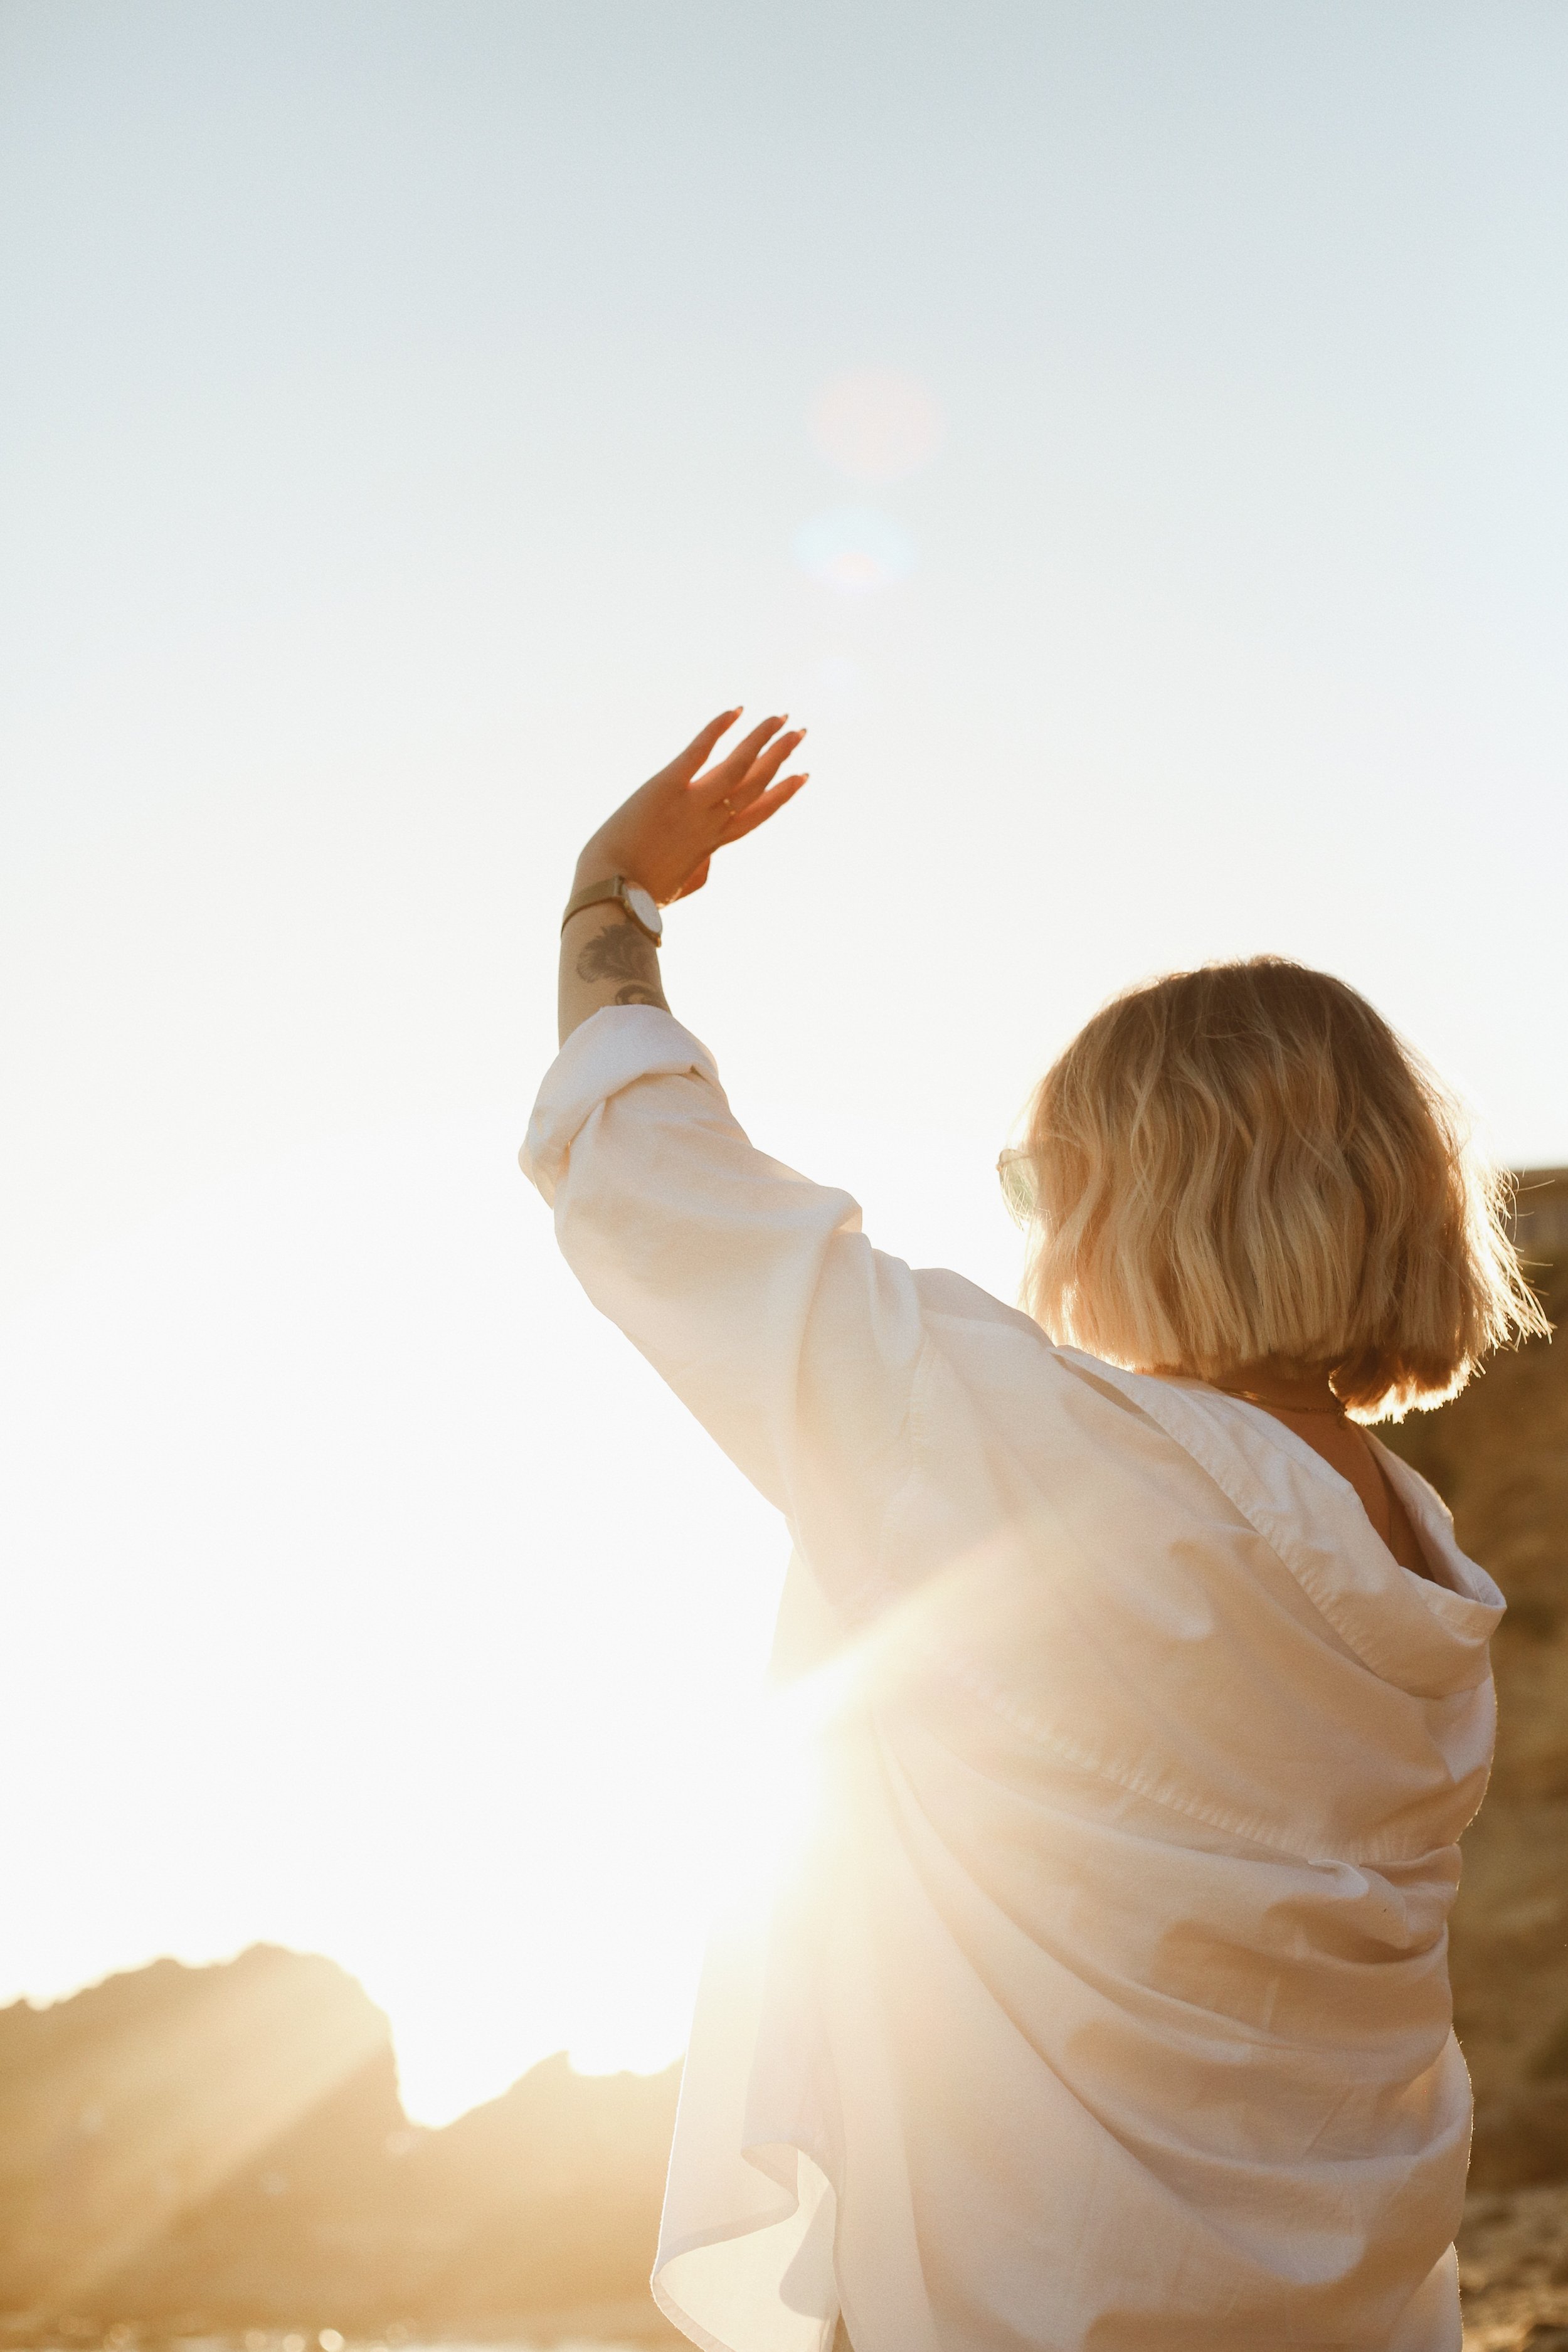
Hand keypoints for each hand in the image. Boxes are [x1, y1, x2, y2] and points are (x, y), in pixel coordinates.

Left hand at [574, 710, 808, 904]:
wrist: (612, 895)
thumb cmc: (637, 896)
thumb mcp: (678, 889)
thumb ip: (700, 873)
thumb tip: (708, 863)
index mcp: (712, 845)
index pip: (757, 814)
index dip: (781, 794)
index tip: (801, 776)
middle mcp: (710, 822)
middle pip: (756, 785)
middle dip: (780, 757)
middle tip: (800, 733)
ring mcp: (692, 804)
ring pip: (739, 765)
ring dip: (762, 738)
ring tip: (781, 717)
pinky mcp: (665, 786)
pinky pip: (699, 751)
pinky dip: (718, 729)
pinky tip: (735, 710)